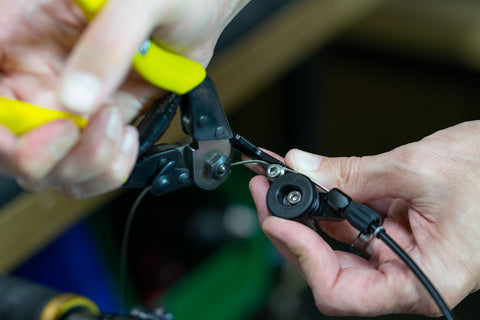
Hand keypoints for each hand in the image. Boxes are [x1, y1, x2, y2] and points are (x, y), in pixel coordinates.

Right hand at [0, 0, 248, 197]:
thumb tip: (78, 102)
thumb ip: (107, 45)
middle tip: (73, 130)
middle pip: (9, 145)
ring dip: (84, 164)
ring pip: (51, 168)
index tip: (22, 136)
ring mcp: (71, 106)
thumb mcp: (138, 3)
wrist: (199, 10)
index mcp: (21, 32)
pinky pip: (92, 168)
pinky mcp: (103, 124)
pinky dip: (110, 168)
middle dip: (38, 156)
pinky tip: (128, 136)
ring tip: (116, 123)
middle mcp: (37, 76)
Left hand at [249, 121, 479, 316]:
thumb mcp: (415, 169)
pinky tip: (304, 184)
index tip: (277, 222)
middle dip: (291, 231)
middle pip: (327, 270)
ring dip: (301, 214)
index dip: (302, 258)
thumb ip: (351, 171)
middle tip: (267, 195)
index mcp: (421, 281)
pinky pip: (346, 226)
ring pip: (332, 246)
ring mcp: (394, 255)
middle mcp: (404, 276)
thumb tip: (302, 169)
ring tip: (278, 183)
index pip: (341, 292)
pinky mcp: (389, 234)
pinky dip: (323, 204)